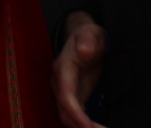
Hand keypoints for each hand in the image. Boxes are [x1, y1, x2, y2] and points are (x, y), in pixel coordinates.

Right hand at [53, 12, 106, 127]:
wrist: (83, 37)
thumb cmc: (88, 35)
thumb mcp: (91, 32)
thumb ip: (88, 39)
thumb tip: (85, 50)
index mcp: (63, 68)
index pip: (66, 96)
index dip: (76, 114)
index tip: (89, 126)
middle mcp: (59, 82)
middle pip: (65, 112)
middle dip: (81, 126)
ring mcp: (64, 90)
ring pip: (68, 117)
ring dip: (82, 127)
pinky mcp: (73, 96)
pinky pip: (75, 115)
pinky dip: (84, 124)